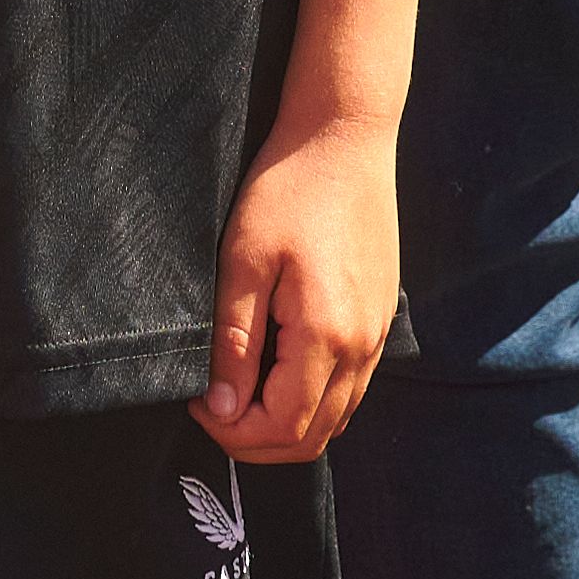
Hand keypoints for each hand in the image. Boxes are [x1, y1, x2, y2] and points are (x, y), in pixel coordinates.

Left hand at [195, 114, 402, 460]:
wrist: (344, 137)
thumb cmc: (288, 188)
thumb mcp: (244, 260)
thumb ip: (235, 341)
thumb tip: (223, 409)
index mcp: (327, 334)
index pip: (283, 427)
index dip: (232, 433)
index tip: (197, 401)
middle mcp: (363, 346)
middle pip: (313, 438)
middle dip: (256, 441)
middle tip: (213, 408)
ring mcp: (378, 334)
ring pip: (337, 419)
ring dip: (287, 425)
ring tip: (240, 392)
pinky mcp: (381, 318)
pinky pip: (351, 388)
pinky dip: (314, 401)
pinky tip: (278, 370)